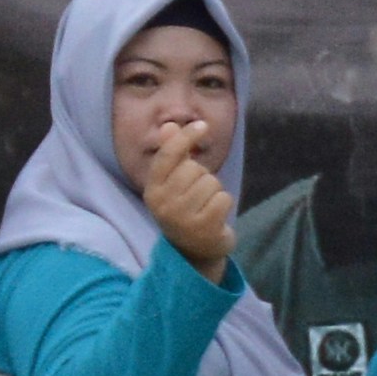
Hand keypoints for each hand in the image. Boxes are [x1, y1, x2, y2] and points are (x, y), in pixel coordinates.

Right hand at [133, 124, 238, 274]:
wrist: (195, 250)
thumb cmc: (186, 208)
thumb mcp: (175, 182)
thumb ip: (174, 155)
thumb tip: (170, 125)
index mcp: (152, 189)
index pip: (168, 155)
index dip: (186, 137)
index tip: (203, 125)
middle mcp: (162, 204)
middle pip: (194, 168)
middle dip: (203, 176)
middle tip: (198, 195)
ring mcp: (182, 217)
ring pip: (211, 182)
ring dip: (214, 191)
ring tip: (205, 207)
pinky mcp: (203, 228)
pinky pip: (223, 198)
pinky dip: (224, 203)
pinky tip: (215, 216)